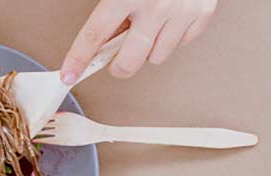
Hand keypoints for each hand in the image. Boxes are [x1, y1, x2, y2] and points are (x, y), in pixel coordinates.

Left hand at [62, 0, 221, 80]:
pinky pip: (182, 45)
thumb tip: (103, 37)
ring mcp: (180, 13)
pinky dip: (173, 38)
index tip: (69, 74)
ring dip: (147, 49)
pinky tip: (167, 22)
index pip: (94, 35)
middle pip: (129, 61)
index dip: (78, 58)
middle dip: (118, 66)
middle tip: (114, 60)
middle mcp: (153, 6)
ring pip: (157, 58)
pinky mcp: (201, 14)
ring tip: (146, 27)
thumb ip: (110, 5)